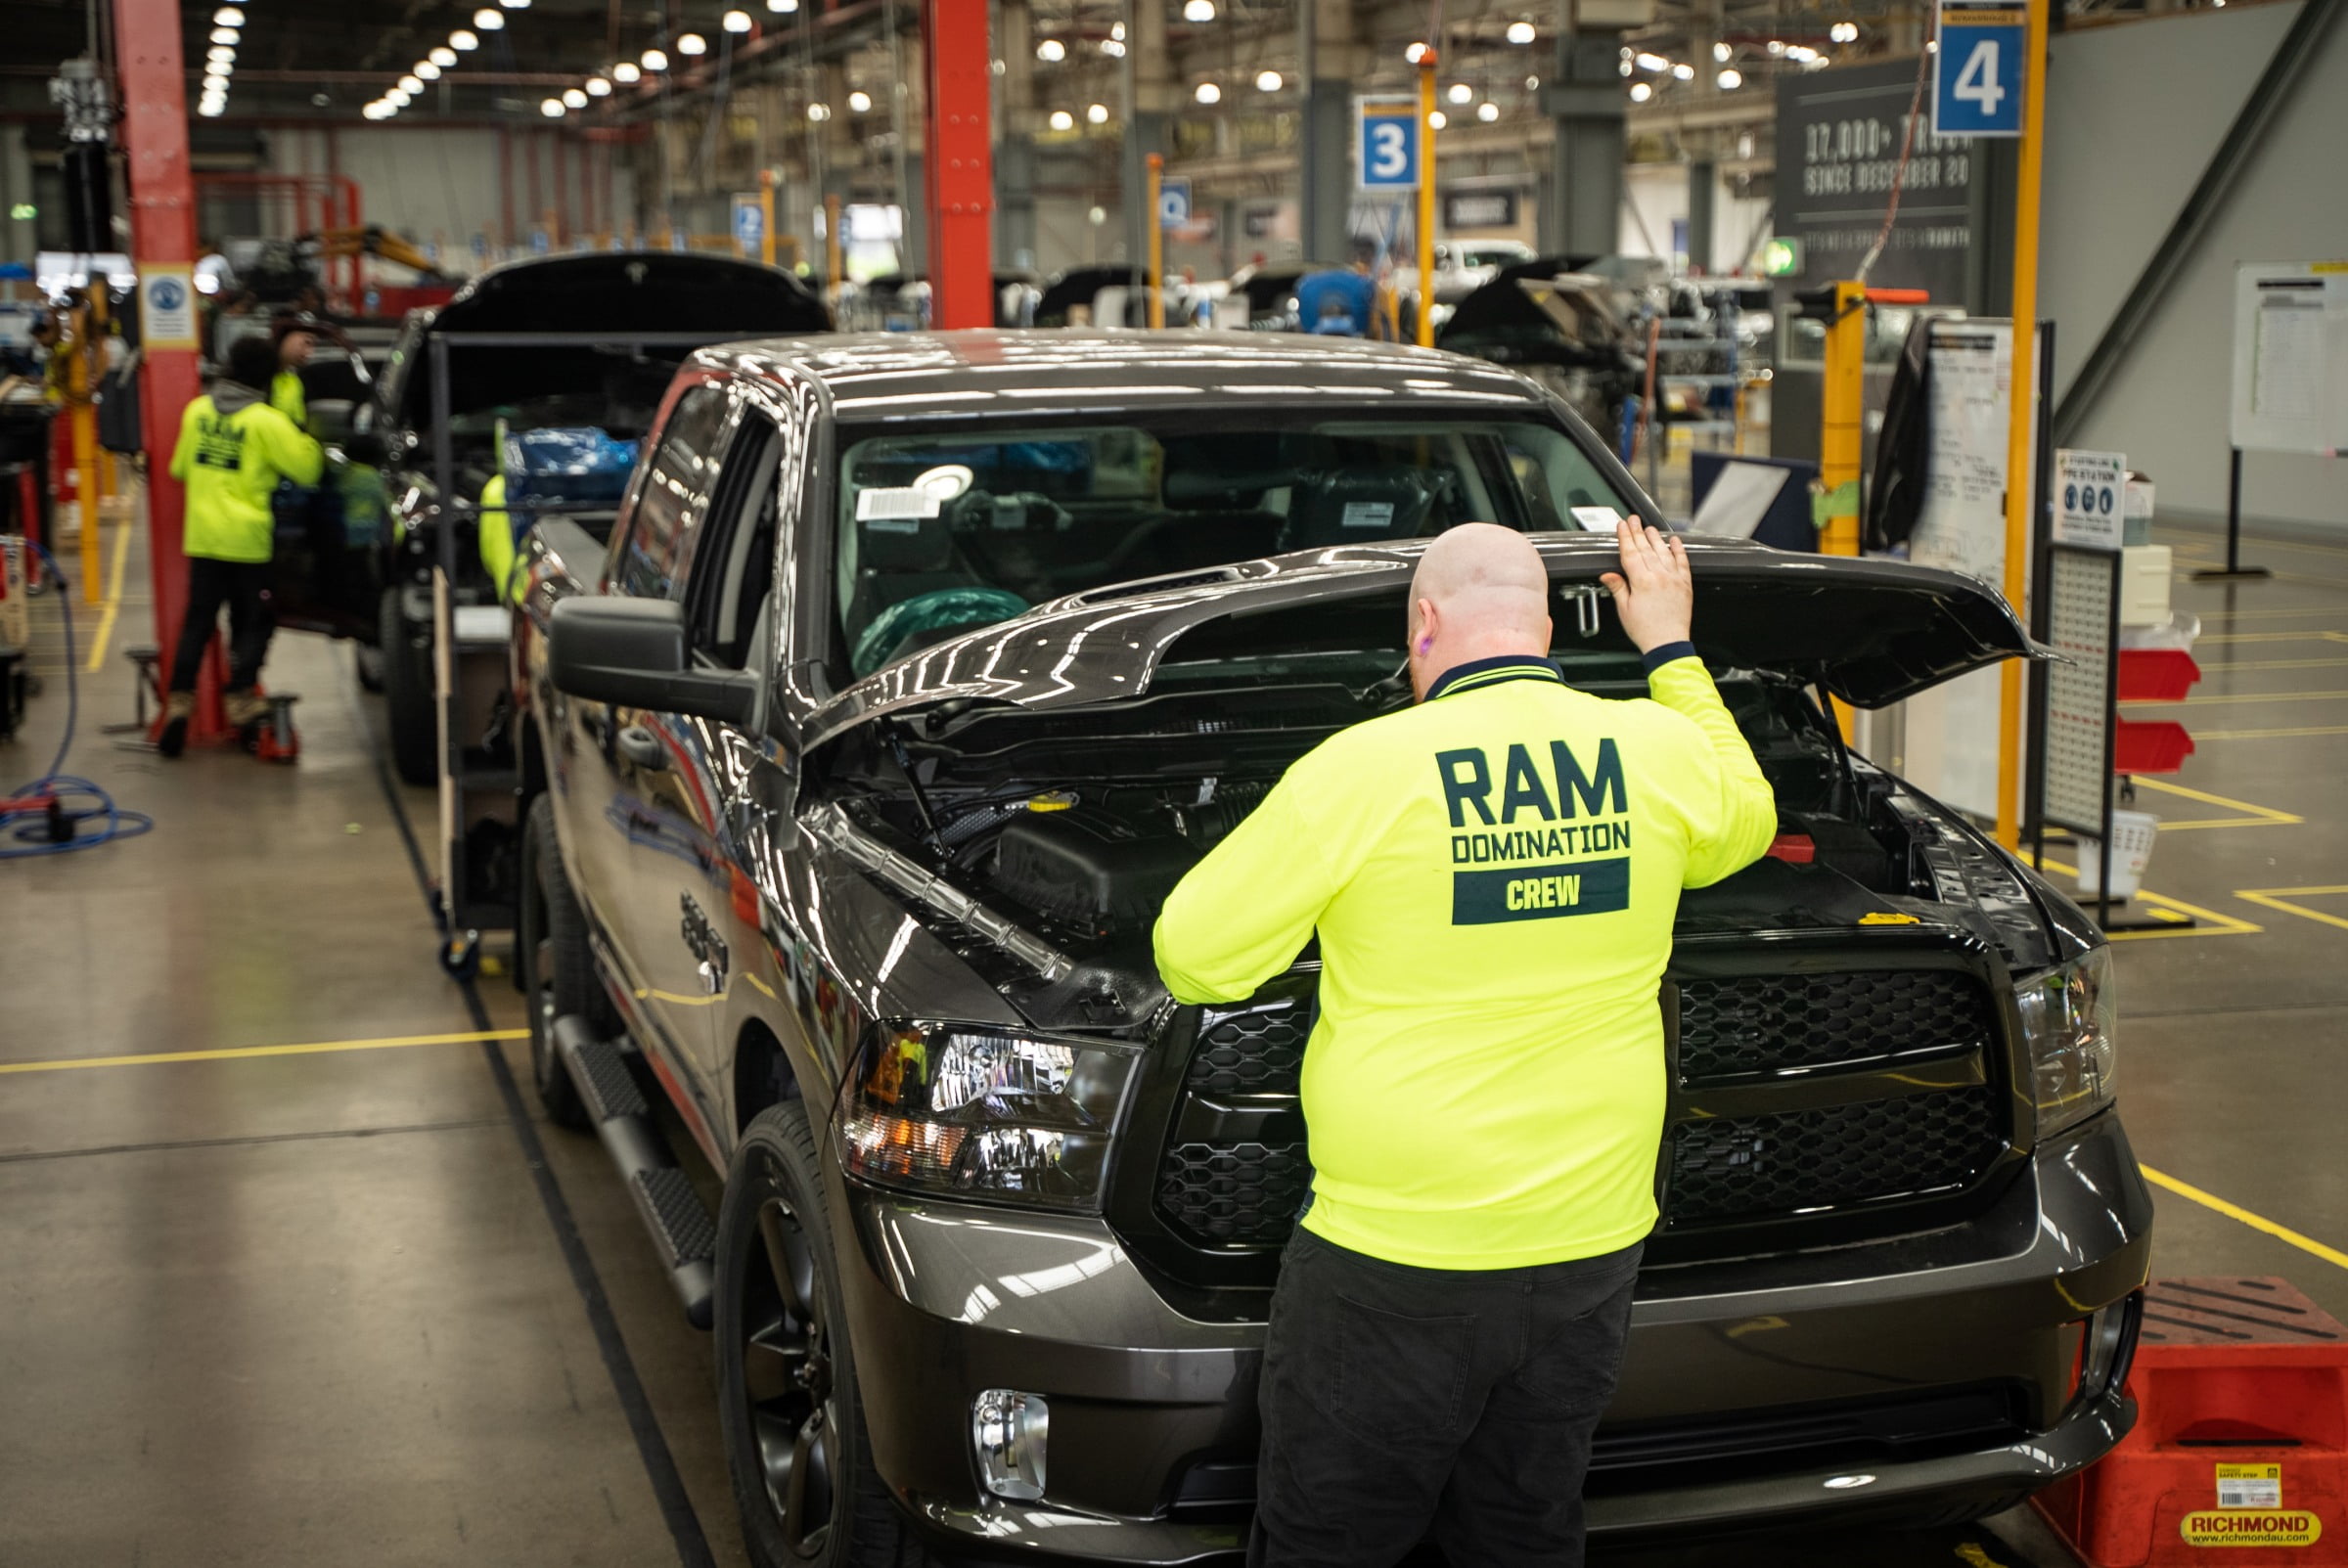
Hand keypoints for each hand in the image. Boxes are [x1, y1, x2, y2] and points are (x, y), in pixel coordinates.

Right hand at [1599, 518, 1692, 653]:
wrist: (1668, 643)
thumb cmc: (1646, 630)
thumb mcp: (1624, 610)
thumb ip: (1618, 588)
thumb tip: (1608, 575)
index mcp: (1641, 582)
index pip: (1630, 553)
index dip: (1625, 537)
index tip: (1622, 526)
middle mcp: (1659, 576)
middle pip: (1646, 548)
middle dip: (1637, 532)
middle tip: (1633, 519)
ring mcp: (1673, 579)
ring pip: (1663, 552)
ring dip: (1655, 538)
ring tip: (1649, 528)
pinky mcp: (1684, 584)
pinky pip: (1682, 562)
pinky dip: (1679, 550)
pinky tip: (1674, 541)